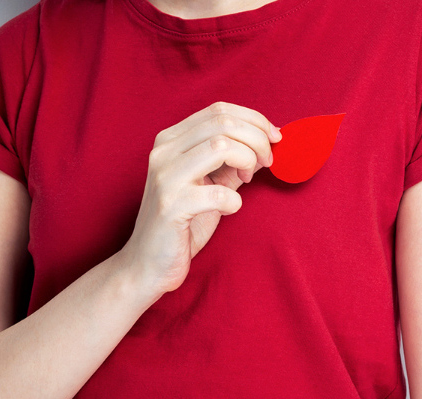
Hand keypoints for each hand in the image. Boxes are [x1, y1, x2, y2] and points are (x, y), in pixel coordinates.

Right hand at [119, 101, 281, 294]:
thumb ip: (233, 163)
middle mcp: (164, 152)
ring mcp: (165, 177)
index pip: (219, 110)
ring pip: (220, 145)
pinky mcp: (171, 206)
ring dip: (247, 161)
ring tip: (245, 182)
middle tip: (267, 162)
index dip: (254, 120)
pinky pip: (217, 192)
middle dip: (257, 139)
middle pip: (223, 122)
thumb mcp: (210, 185)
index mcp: (171, 140)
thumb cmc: (181, 225)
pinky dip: (234, 200)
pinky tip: (229, 209)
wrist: (146, 265)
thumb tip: (267, 144)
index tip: (274, 138)